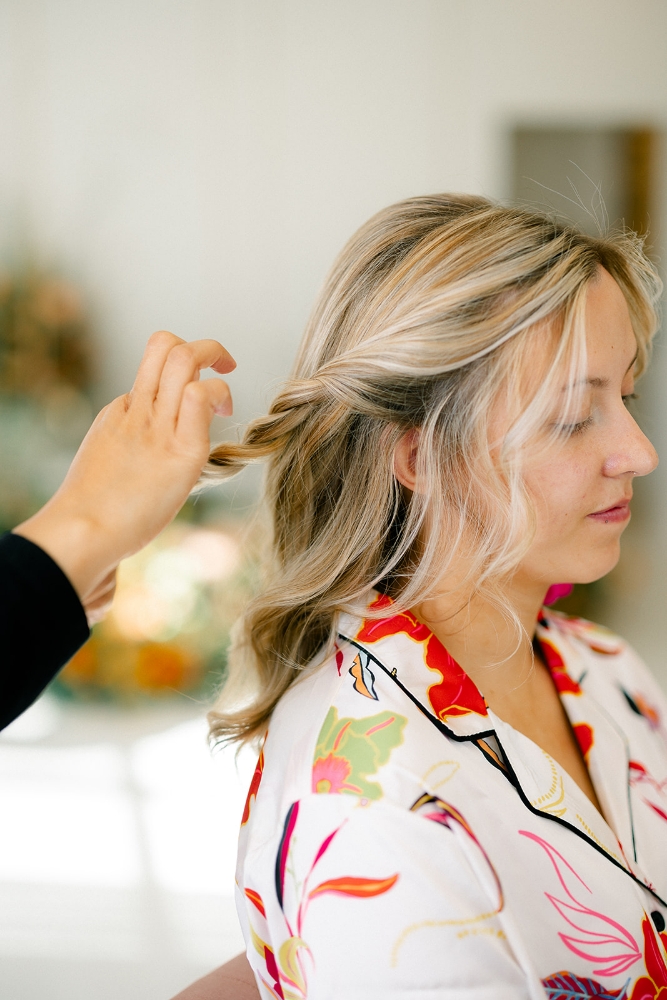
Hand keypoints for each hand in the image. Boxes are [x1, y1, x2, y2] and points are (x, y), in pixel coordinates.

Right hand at [13, 331, 234, 615]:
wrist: (80, 532)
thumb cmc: (90, 525)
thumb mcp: (107, 481)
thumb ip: (128, 470)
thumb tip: (136, 501)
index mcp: (117, 416)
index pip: (150, 374)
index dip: (176, 377)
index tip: (192, 399)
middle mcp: (136, 411)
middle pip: (164, 347)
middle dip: (200, 347)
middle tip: (221, 365)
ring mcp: (156, 426)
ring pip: (184, 359)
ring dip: (215, 358)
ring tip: (228, 382)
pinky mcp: (181, 449)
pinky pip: (202, 397)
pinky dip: (219, 395)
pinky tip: (225, 416)